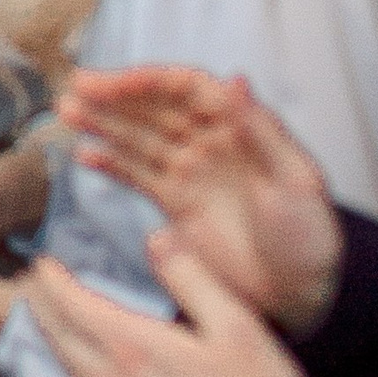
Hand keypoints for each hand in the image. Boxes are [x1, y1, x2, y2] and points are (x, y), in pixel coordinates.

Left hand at [23, 240, 312, 376]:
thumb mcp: (236, 327)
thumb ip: (190, 278)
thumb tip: (156, 238)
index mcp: (132, 346)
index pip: (70, 303)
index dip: (50, 279)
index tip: (42, 262)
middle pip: (57, 335)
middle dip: (39, 304)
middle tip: (32, 283)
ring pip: (67, 367)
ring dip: (51, 337)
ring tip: (47, 317)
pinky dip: (70, 369)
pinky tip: (81, 365)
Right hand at [57, 67, 340, 335]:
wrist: (302, 297)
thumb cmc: (310, 238)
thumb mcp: (296, 182)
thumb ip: (262, 131)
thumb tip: (237, 79)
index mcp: (240, 126)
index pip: (186, 88)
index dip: (148, 81)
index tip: (114, 82)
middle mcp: (209, 141)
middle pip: (153, 108)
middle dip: (114, 96)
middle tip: (76, 88)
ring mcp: (189, 172)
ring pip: (137, 137)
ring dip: (103, 123)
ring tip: (67, 112)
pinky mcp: (175, 203)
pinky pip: (136, 175)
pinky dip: (110, 163)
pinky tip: (85, 155)